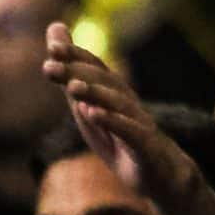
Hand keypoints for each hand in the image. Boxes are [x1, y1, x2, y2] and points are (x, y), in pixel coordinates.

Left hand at [42, 25, 202, 209]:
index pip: (97, 69)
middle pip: (106, 83)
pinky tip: (94, 115)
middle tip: (49, 65)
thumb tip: (53, 38)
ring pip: (119, 105)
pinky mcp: (147, 149)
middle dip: (78, 72)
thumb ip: (72, 80)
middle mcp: (130, 105)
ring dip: (96, 94)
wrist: (165, 176)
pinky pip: (132, 133)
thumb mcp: (91, 114)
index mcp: (115, 96)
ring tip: (72, 89)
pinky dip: (114, 122)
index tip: (51, 46)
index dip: (76, 57)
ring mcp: (141, 126)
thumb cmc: (123, 142)